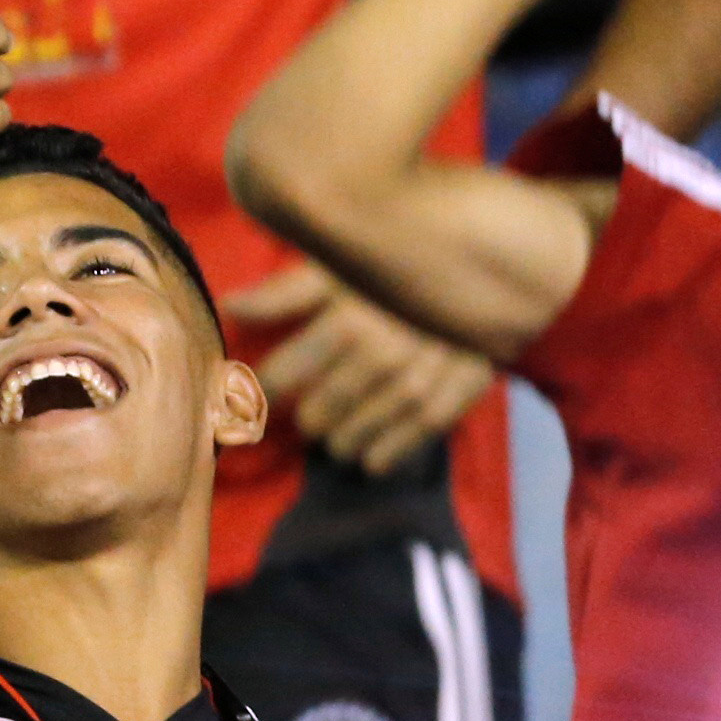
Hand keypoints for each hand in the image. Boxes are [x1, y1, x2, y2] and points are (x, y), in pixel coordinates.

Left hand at [220, 257, 489, 476]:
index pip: (281, 378)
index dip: (260, 394)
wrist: (492, 261)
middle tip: (309, 419)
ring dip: (342, 442)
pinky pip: (411, 438)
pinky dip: (387, 455)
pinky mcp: (457, 393)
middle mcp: (379, 355)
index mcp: (343, 321)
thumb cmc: (396, 261)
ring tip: (337, 440)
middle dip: (309, 419)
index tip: (254, 402)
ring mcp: (419, 379)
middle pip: (319, 413)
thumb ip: (282, 293)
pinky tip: (372, 460)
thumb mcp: (337, 266)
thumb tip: (228, 308)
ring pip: (360, 432)